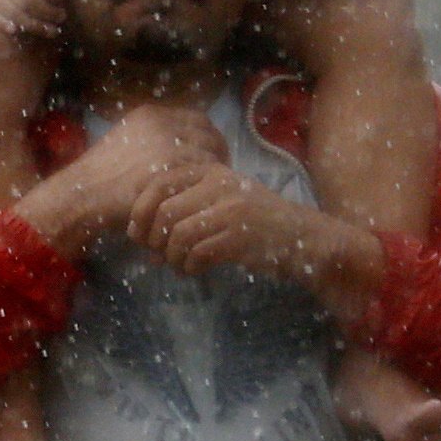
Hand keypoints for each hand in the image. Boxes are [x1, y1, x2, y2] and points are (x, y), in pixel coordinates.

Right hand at [13, 101, 225, 254]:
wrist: (81, 196)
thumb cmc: (98, 177)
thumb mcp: (123, 142)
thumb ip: (151, 138)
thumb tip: (181, 141)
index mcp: (151, 115)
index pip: (198, 120)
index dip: (210, 137)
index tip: (212, 154)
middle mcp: (163, 124)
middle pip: (209, 136)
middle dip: (217, 155)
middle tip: (217, 175)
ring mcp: (168, 146)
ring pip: (209, 158)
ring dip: (213, 173)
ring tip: (208, 190)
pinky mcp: (171, 171)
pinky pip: (203, 177)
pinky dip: (206, 188)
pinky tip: (201, 199)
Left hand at [131, 159, 356, 284]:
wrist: (304, 239)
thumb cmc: (256, 222)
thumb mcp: (221, 201)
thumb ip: (182, 209)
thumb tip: (139, 235)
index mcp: (212, 170)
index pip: (159, 182)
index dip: (140, 210)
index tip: (137, 233)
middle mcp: (221, 184)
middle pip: (165, 211)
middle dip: (153, 239)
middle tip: (156, 255)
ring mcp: (232, 209)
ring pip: (178, 235)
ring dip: (171, 257)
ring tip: (179, 265)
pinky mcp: (241, 236)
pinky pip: (198, 253)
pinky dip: (189, 266)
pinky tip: (195, 270)